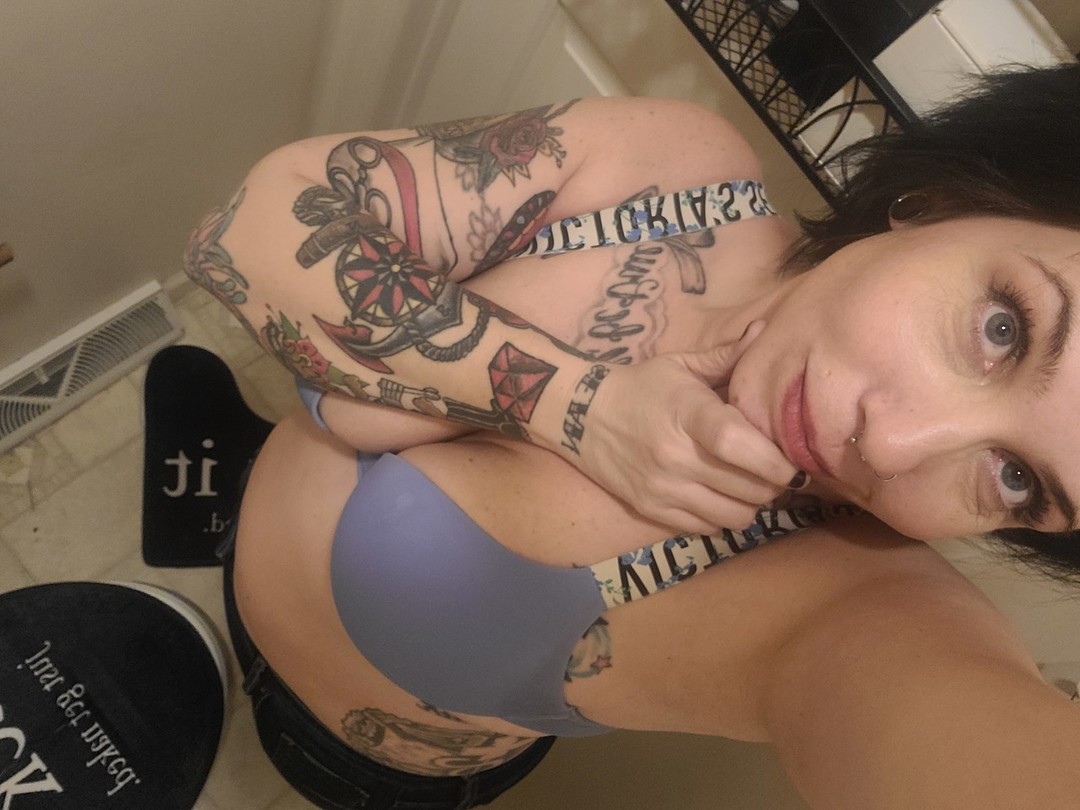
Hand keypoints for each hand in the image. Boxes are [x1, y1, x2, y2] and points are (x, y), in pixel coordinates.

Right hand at [565, 323, 798, 533]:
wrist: (581, 417)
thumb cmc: (640, 387)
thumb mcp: (680, 366)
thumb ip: (725, 356)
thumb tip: (763, 331)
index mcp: (687, 413)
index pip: (736, 445)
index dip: (773, 461)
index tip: (794, 464)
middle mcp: (676, 456)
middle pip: (747, 488)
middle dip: (774, 484)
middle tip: (777, 473)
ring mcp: (663, 488)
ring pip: (734, 515)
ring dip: (752, 504)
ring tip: (751, 487)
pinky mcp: (653, 509)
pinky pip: (708, 528)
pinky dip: (724, 517)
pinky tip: (722, 497)